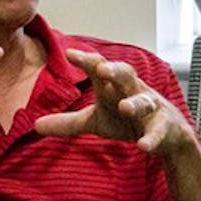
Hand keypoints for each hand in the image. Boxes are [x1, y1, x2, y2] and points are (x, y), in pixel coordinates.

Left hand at [34, 49, 192, 154]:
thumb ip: (68, 123)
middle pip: (125, 74)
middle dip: (114, 70)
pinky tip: (142, 146)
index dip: (86, 60)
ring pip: (144, 101)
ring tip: (124, 107)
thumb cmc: (127, 120)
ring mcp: (150, 108)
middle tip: (101, 69)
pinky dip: (151, 138)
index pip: (99, 67)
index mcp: (114, 86)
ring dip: (135, 103)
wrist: (166, 135)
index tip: (70, 53)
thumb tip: (35, 125)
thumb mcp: (96, 121)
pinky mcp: (163, 127)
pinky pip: (157, 131)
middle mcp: (133, 91)